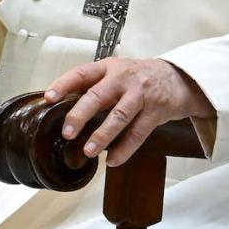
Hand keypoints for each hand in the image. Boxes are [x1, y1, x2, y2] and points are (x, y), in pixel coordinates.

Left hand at [44, 58, 213, 166]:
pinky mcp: (156, 110)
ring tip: (89, 151)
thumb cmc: (139, 78)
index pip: (82, 73)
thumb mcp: (116, 73)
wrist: (179, 78)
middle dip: (80, 115)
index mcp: (108, 68)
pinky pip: (139, 132)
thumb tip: (63, 107)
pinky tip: (113, 161)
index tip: (48, 98)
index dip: (64, 84)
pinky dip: (125, 149)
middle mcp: (123, 78)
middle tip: (67, 133)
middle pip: (98, 96)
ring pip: (119, 116)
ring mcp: (141, 94)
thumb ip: (95, 86)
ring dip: (102, 135)